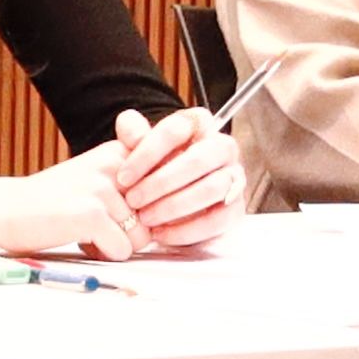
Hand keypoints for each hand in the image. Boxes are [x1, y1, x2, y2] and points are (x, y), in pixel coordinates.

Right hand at [0, 140, 170, 260]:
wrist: (4, 208)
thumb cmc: (53, 202)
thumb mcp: (96, 178)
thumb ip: (133, 187)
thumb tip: (172, 218)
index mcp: (119, 152)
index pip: (166, 188)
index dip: (150, 212)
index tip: (125, 212)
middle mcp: (116, 164)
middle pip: (154, 218)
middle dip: (129, 232)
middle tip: (94, 223)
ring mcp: (103, 188)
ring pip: (140, 238)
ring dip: (114, 244)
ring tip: (84, 230)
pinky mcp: (91, 213)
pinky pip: (122, 250)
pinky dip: (101, 254)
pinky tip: (77, 239)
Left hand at [100, 107, 240, 252]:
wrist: (168, 194)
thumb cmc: (154, 165)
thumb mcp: (139, 146)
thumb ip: (132, 132)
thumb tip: (129, 125)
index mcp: (199, 123)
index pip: (176, 130)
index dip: (146, 153)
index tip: (123, 177)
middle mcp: (223, 146)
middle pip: (198, 159)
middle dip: (161, 182)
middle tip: (133, 200)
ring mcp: (234, 177)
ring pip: (211, 189)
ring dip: (174, 206)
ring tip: (146, 218)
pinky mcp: (236, 208)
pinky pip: (218, 220)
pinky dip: (187, 230)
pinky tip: (161, 234)